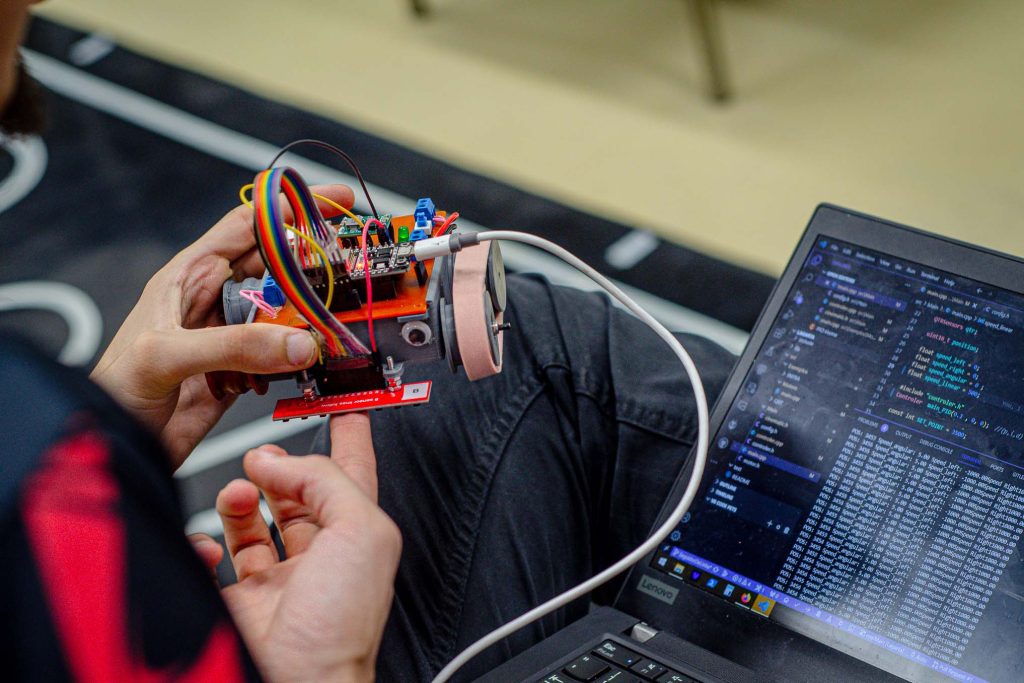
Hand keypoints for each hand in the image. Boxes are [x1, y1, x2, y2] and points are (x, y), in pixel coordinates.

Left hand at [90, 185, 354, 467]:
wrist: (113, 448)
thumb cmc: (113, 391)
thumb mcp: (167, 355)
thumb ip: (234, 346)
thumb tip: (300, 342)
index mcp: (189, 277)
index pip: (248, 225)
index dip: (290, 207)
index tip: (334, 201)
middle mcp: (214, 300)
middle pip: (277, 267)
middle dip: (314, 263)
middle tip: (351, 264)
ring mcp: (231, 336)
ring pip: (287, 311)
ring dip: (312, 316)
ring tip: (337, 317)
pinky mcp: (244, 373)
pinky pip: (285, 354)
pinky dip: (304, 356)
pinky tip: (311, 361)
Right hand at [190, 413, 399, 682]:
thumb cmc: (340, 626)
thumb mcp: (360, 531)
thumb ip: (326, 481)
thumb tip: (282, 460)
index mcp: (356, 538)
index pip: (352, 474)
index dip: (348, 437)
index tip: (343, 404)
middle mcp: (318, 558)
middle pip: (296, 495)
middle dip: (279, 467)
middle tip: (263, 452)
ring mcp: (276, 582)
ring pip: (251, 522)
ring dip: (240, 497)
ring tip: (239, 492)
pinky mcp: (235, 603)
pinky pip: (212, 561)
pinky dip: (202, 543)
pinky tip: (207, 541)